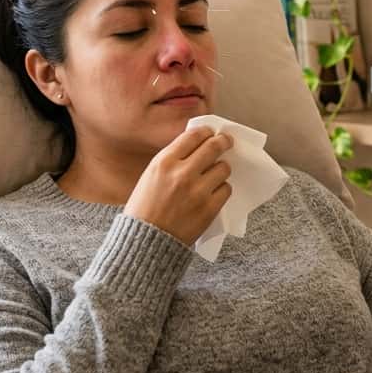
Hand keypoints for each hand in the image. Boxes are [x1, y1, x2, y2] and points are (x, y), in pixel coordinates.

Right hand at [124, 127, 232, 247]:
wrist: (147, 240)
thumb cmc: (145, 208)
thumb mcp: (150, 176)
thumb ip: (172, 160)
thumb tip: (197, 147)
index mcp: (164, 162)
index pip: (193, 136)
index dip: (206, 132)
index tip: (211, 133)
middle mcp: (182, 173)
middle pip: (213, 147)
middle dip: (223, 142)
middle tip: (226, 142)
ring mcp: (198, 191)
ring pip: (223, 168)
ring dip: (221, 169)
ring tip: (215, 174)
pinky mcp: (209, 208)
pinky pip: (226, 189)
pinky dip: (221, 189)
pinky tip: (212, 192)